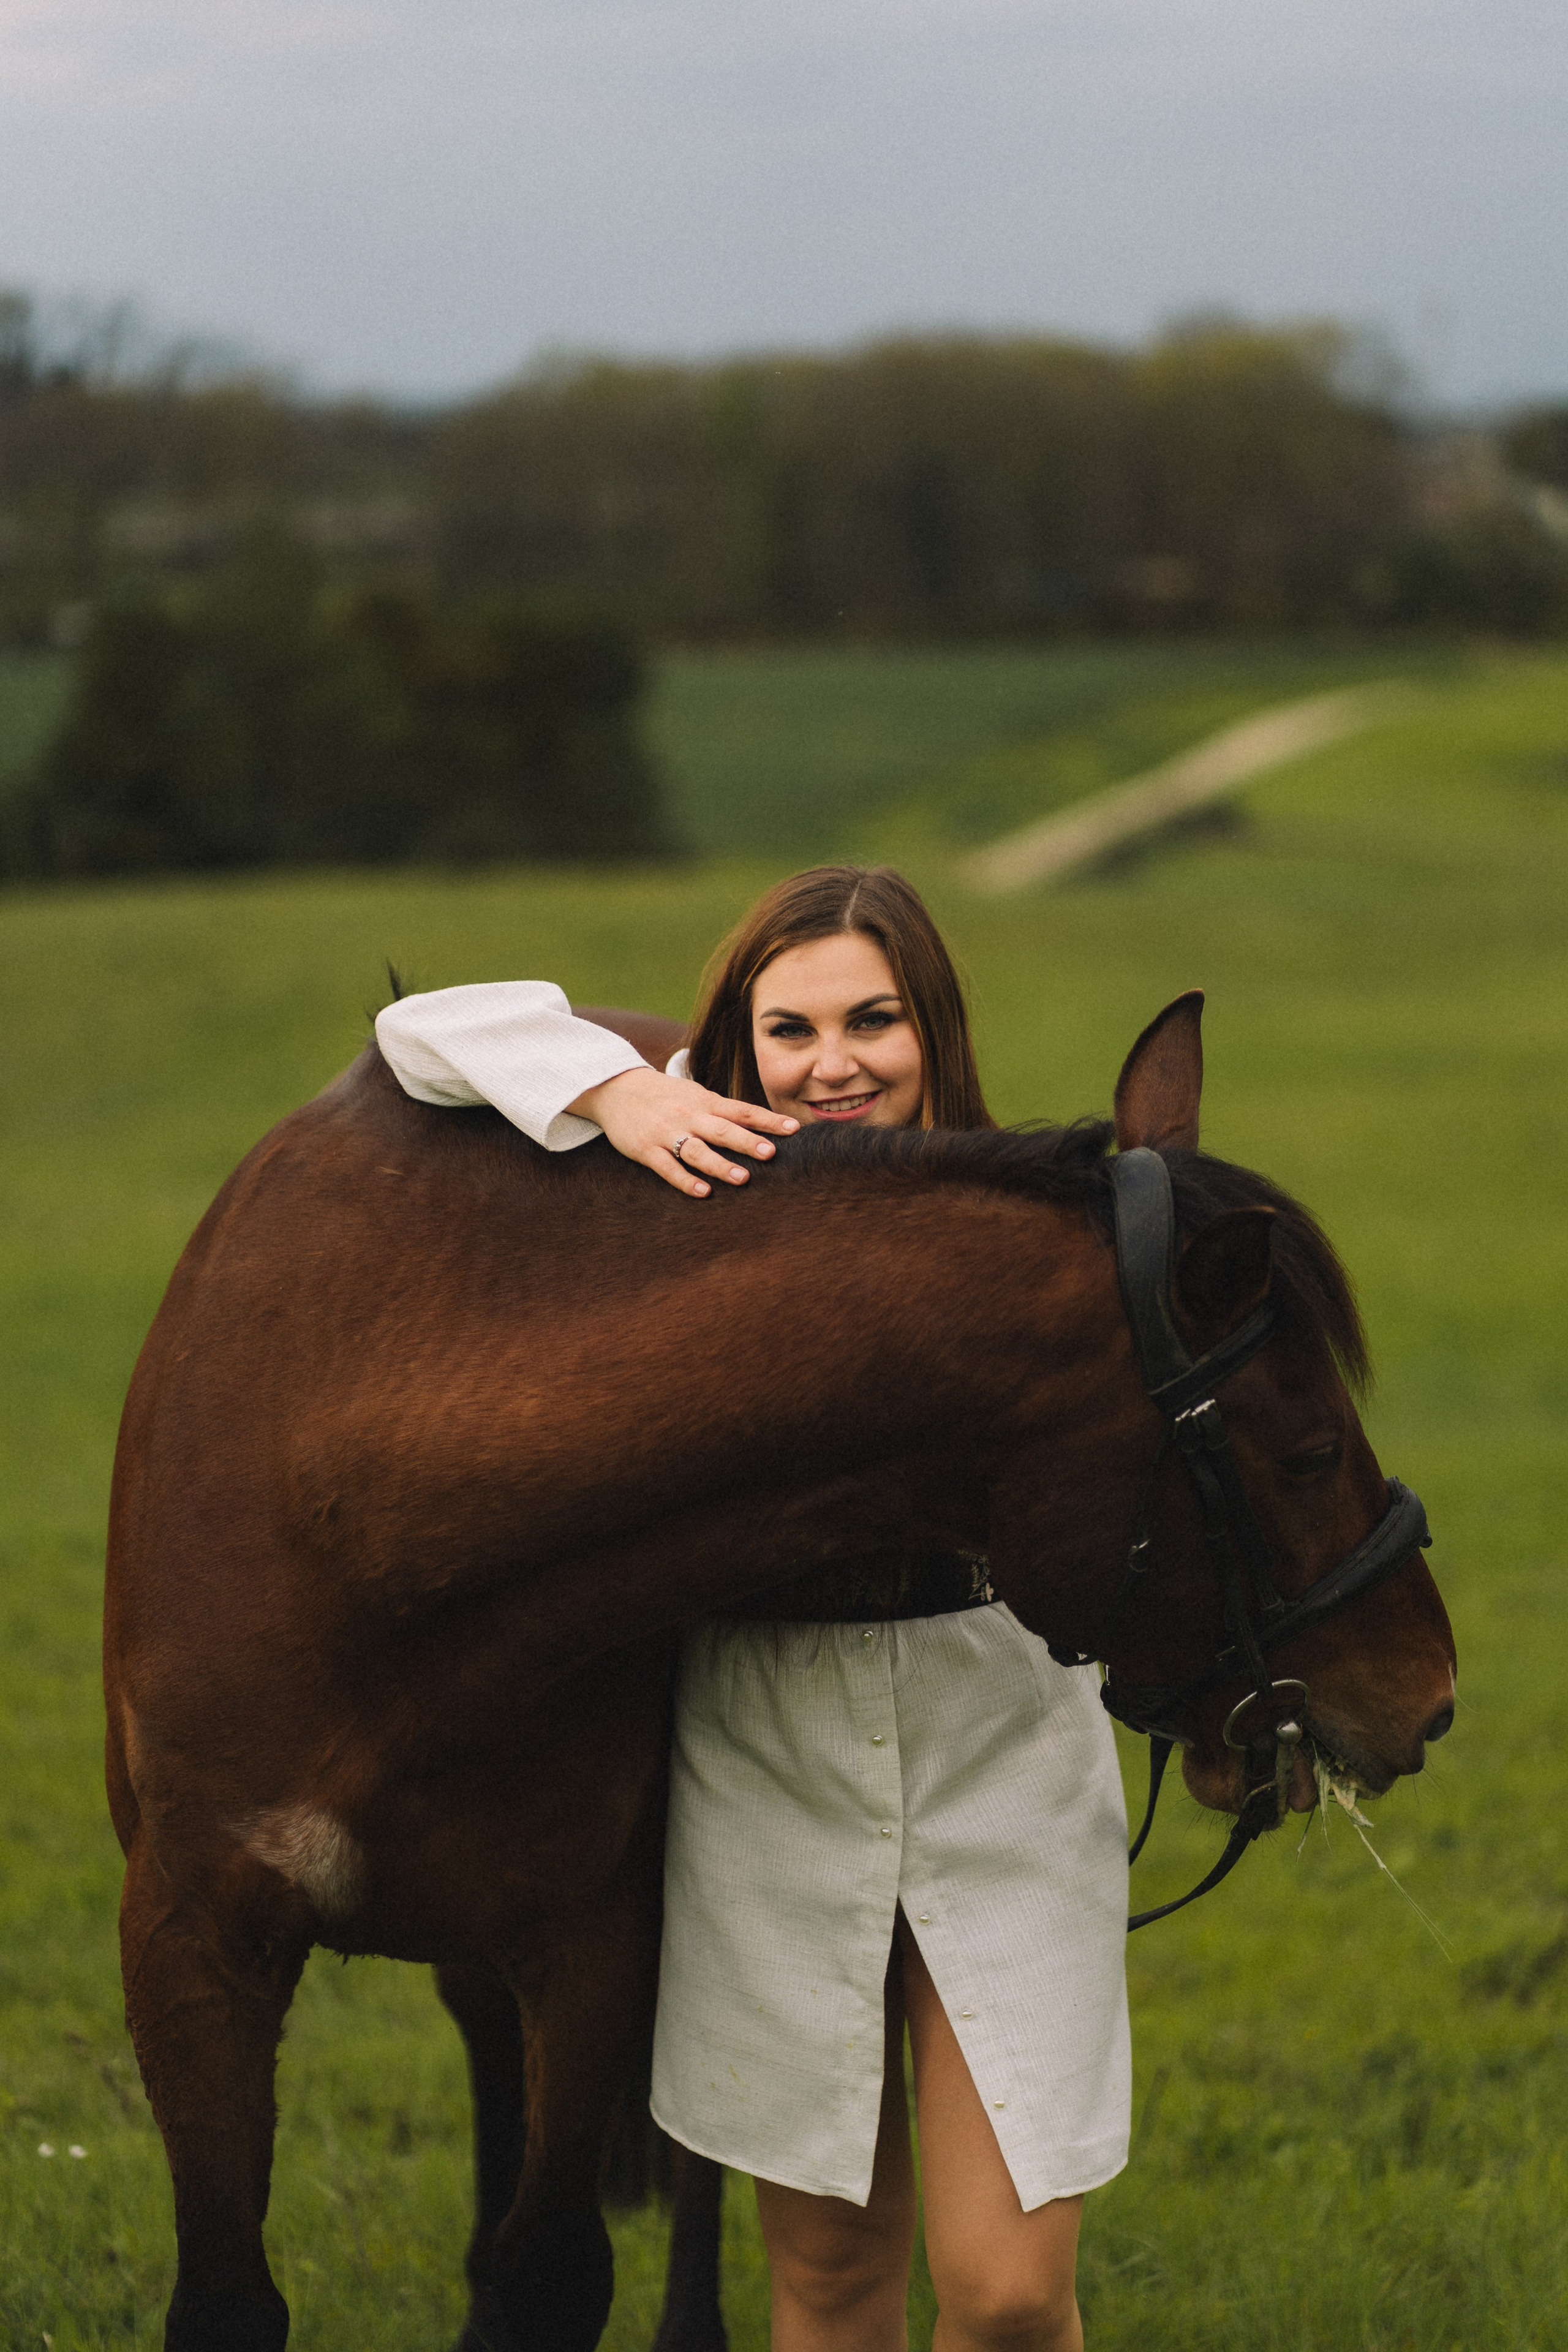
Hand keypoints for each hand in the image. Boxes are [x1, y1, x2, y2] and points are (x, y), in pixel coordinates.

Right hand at [567, 1066, 797, 1196]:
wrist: (615, 1088)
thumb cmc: (664, 1095)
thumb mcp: (694, 1093)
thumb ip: (722, 1109)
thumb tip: (757, 1122)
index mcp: (704, 1101)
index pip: (742, 1110)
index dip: (768, 1120)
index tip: (793, 1129)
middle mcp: (688, 1115)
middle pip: (722, 1129)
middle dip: (746, 1141)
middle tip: (770, 1153)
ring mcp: (666, 1132)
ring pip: (696, 1150)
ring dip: (719, 1164)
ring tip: (742, 1178)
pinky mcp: (646, 1149)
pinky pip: (668, 1167)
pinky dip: (685, 1180)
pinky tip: (703, 1192)